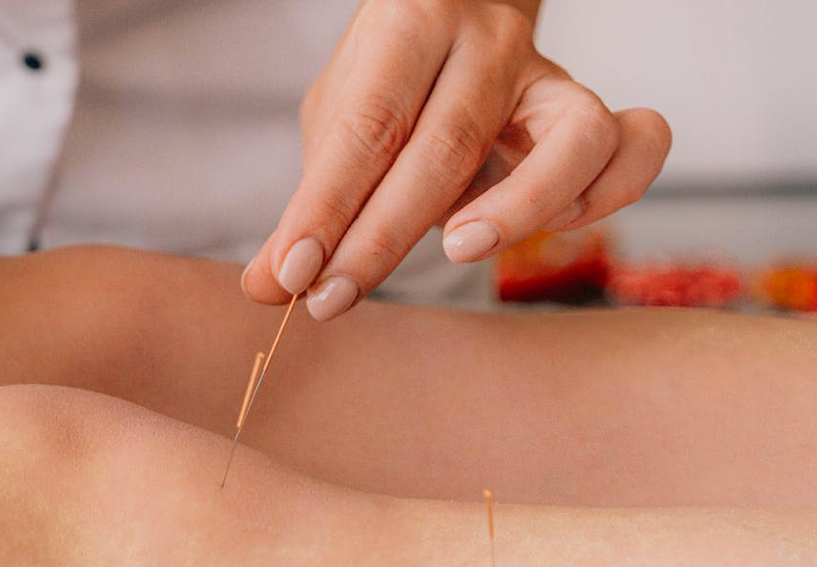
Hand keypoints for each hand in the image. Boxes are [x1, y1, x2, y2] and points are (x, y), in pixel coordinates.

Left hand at [242, 0, 670, 318]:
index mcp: (408, 24)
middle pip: (446, 144)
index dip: (326, 207)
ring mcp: (549, 75)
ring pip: (574, 137)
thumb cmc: (391, 81)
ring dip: (518, 211)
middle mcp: (487, 41)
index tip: (291, 274)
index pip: (367, 126)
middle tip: (334, 296)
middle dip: (383, 237)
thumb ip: (309, 202)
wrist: (455, 18)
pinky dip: (600, 199)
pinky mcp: (592, 111)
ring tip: (457, 251)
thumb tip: (267, 287)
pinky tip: (538, 233)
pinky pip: (633, 147)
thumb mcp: (334, 122)